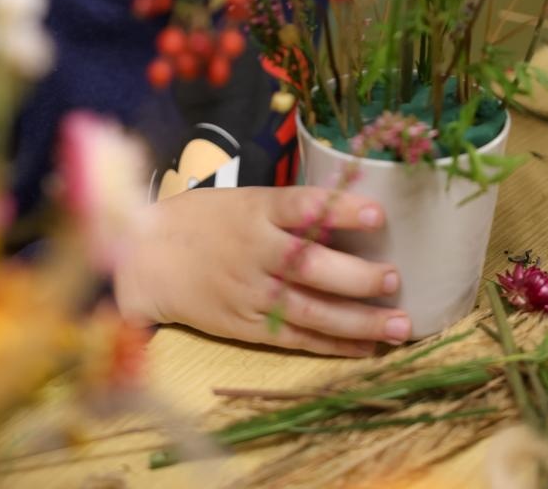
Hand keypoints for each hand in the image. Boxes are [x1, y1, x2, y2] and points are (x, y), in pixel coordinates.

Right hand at [113, 186, 410, 356]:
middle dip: (356, 275)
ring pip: (310, 310)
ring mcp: (249, 292)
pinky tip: (368, 347)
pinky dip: (333, 344)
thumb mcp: (240, 200)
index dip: (339, 210)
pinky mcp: (245, 325)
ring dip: (358, 320)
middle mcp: (254, 251)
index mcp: (253, 211)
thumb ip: (286, 210)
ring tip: (399, 325)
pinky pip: (295, 337)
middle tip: (394, 278)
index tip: (378, 213)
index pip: (301, 206)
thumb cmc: (201, 221)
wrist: (147, 259)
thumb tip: (346, 213)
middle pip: (309, 265)